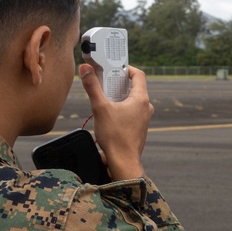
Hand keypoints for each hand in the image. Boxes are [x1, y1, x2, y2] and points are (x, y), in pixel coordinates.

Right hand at [78, 64, 153, 179]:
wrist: (123, 162)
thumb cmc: (115, 136)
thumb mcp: (100, 108)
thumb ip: (92, 86)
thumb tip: (85, 69)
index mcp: (141, 99)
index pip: (138, 74)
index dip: (125, 68)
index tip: (112, 68)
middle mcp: (145, 107)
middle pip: (133, 87)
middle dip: (117, 83)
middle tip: (103, 84)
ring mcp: (143, 118)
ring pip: (131, 100)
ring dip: (117, 97)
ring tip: (103, 100)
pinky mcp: (138, 127)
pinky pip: (130, 112)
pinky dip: (119, 108)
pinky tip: (107, 115)